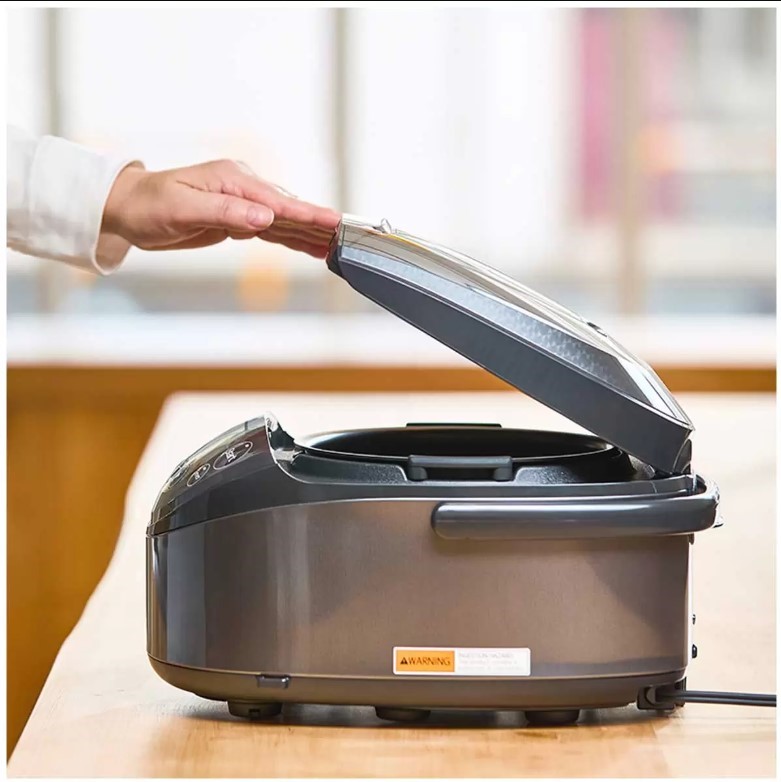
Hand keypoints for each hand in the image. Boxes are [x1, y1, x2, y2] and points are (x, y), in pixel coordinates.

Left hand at [100, 159, 340, 258]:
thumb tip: (265, 219)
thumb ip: (226, 212)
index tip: (335, 222)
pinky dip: (294, 239)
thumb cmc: (150, 205)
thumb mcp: (183, 208)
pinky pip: (273, 231)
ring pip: (286, 221)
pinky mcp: (239, 220)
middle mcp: (244, 188)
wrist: (129, 209)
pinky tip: (312, 247)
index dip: (308, 213)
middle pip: (290, 209)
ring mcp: (244, 203)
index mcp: (234, 180)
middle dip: (320, 223)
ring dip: (311, 234)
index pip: (279, 201)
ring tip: (339, 245)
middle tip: (350, 235)